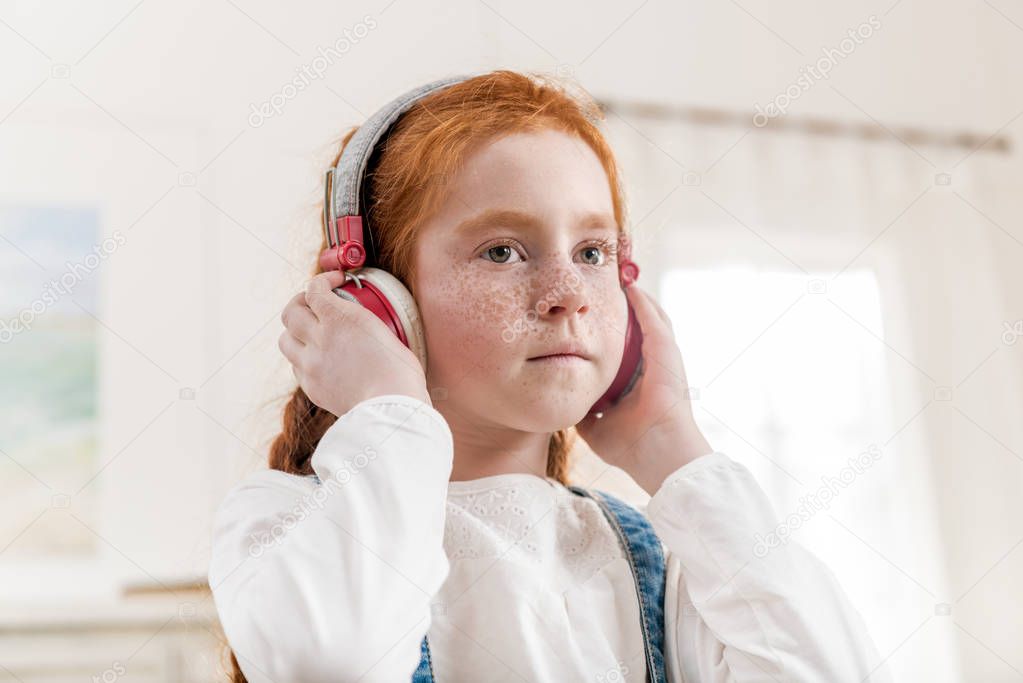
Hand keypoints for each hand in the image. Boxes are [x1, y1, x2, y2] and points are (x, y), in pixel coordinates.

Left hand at [278, 270, 430, 416]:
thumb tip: (358, 318)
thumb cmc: (400, 371)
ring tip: (311, 334)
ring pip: (285, 340)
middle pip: (290, 312)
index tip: (334, 282)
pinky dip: (303, 359)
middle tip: (314, 304)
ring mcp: (311, 365)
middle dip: (300, 302)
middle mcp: (319, 339)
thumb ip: (362, 320)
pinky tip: (320, 359)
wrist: (392, 408)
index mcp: (341, 319)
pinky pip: (296, 367)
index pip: (314, 289)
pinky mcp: (312, 387)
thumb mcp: (386, 332)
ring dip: (295, 332)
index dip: (322, 281)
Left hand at [575, 284, 713, 495]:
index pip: (625, 346)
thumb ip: (582, 409)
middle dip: (623, 307)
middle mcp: (653, 366)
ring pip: (651, 318)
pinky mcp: (668, 354)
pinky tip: (629, 288)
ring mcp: (664, 358)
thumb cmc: (632, 448)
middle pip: (638, 327)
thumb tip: (561, 398)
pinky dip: (642, 303)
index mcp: (639, 381)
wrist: (658, 457)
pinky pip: (654, 321)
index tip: (592, 314)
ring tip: (618, 277)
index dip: (612, 329)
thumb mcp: (596, 426)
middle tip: (605, 285)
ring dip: (635, 297)